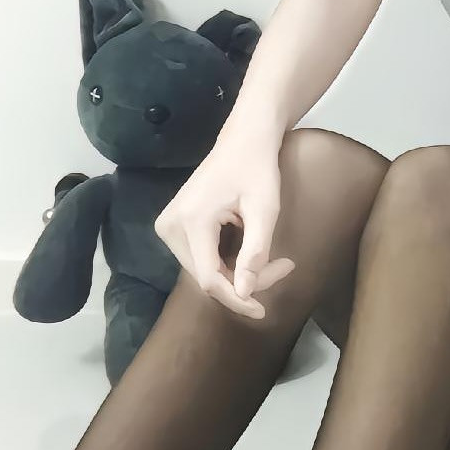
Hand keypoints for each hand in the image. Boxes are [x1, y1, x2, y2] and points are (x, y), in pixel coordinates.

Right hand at [153, 128, 293, 319]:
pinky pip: (199, 259)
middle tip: (282, 268)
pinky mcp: (173, 227)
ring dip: (235, 276)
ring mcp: (167, 226)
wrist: (243, 140)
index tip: (264, 309)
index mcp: (191, 220)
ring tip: (272, 262)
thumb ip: (255, 252)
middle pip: (205, 277)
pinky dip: (225, 265)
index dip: (237, 299)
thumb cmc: (258, 169)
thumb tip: (245, 292)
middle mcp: (170, 226)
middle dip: (242, 284)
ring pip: (202, 272)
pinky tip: (249, 256)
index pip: (209, 278)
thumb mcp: (265, 210)